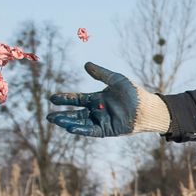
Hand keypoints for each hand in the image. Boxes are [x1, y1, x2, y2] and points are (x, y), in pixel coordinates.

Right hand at [47, 62, 170, 136]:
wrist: (147, 107)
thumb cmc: (133, 93)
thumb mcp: (116, 80)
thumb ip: (101, 73)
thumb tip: (86, 65)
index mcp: (98, 99)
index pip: (78, 99)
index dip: (65, 99)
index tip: (53, 99)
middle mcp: (98, 111)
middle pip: (76, 113)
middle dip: (62, 115)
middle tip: (49, 116)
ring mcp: (102, 121)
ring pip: (81, 122)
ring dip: (68, 122)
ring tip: (55, 121)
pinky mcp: (108, 130)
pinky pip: (92, 130)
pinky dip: (82, 129)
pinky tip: (71, 128)